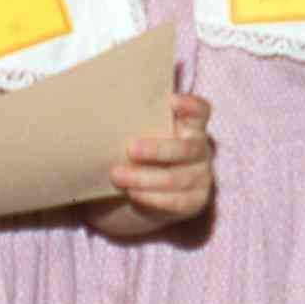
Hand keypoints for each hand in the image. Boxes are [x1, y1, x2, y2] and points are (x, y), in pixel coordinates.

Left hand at [101, 89, 214, 232]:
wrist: (141, 191)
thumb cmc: (138, 152)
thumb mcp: (141, 134)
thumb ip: (136, 123)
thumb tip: (103, 111)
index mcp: (191, 126)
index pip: (200, 111)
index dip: (190, 106)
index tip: (172, 101)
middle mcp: (200, 150)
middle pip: (186, 149)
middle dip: (157, 150)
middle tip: (130, 149)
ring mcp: (201, 177)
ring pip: (176, 178)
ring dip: (144, 178)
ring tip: (117, 175)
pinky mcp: (195, 202)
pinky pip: (175, 201)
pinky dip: (151, 197)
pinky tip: (132, 193)